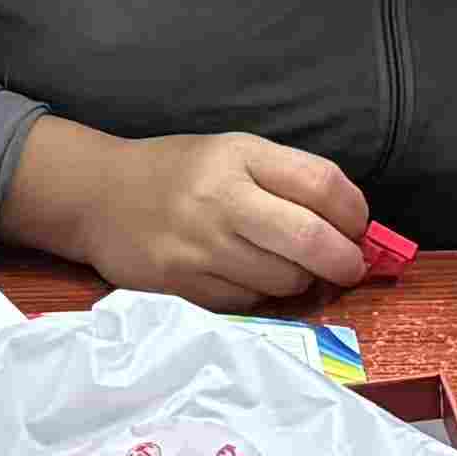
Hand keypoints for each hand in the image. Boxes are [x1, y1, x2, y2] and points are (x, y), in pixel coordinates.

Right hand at [7, 122, 371, 304]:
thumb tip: (351, 226)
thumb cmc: (178, 174)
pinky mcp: (181, 285)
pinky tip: (248, 277)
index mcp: (240, 155)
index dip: (355, 212)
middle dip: (344, 260)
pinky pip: (247, 301)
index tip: (358, 227)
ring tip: (292, 268)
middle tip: (349, 266)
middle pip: (311, 239)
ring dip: (301, 281)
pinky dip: (261, 295)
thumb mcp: (232, 154)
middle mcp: (221, 198)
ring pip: (283, 279)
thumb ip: (287, 180)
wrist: (98, 195)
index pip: (322, 184)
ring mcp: (199, 245)